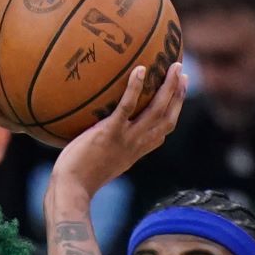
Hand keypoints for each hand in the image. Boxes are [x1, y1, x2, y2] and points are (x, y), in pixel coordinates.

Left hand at [49, 62, 187, 195]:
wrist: (72, 188)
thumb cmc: (81, 176)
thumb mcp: (105, 160)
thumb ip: (113, 146)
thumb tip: (106, 130)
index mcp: (138, 150)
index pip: (164, 129)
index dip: (175, 109)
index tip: (180, 91)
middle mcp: (138, 144)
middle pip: (167, 117)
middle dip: (179, 93)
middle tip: (182, 71)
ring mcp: (126, 138)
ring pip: (156, 110)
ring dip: (168, 87)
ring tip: (173, 66)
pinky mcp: (110, 133)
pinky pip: (127, 107)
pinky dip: (135, 88)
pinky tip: (139, 70)